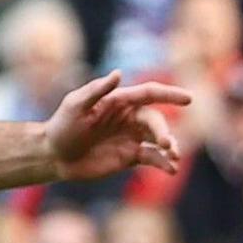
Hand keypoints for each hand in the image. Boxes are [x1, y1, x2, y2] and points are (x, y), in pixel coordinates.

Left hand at [41, 71, 189, 183]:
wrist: (54, 156)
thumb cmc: (62, 126)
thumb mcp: (75, 106)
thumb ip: (97, 90)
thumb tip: (119, 73)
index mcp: (118, 101)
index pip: (149, 94)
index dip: (169, 94)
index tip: (189, 98)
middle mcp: (129, 117)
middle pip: (156, 120)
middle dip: (165, 131)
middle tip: (165, 144)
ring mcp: (131, 137)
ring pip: (160, 139)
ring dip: (171, 147)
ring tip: (173, 158)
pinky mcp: (130, 156)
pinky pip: (154, 158)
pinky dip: (164, 163)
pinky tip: (170, 170)